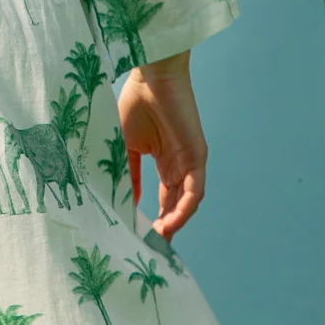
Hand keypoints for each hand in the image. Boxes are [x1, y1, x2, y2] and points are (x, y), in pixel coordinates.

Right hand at [116, 51, 206, 239]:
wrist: (151, 77)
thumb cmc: (137, 104)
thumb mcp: (126, 147)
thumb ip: (128, 174)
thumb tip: (126, 202)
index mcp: (164, 163)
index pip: (162, 199)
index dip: (152, 218)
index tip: (138, 235)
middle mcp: (179, 167)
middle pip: (175, 206)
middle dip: (163, 227)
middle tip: (147, 247)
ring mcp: (190, 163)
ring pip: (185, 204)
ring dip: (173, 224)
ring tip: (156, 240)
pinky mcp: (197, 157)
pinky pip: (194, 192)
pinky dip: (183, 210)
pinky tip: (169, 224)